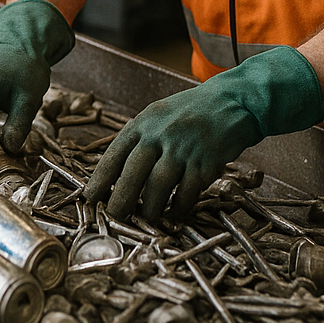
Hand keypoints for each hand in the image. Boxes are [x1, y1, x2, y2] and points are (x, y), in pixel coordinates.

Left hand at [84, 46, 323, 220]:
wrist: (234, 101)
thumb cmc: (193, 111)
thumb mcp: (160, 115)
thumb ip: (141, 140)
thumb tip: (117, 175)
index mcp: (145, 121)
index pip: (114, 153)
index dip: (99, 179)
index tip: (89, 199)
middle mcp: (161, 134)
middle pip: (132, 175)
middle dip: (120, 203)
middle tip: (113, 220)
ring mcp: (183, 148)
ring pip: (158, 188)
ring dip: (151, 210)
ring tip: (147, 221)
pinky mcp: (205, 162)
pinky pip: (186, 194)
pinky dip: (179, 208)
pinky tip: (175, 215)